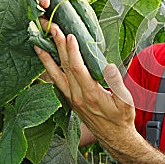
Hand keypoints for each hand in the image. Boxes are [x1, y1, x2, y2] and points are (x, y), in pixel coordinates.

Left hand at [34, 0, 135, 148]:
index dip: (72, 51)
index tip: (69, 35)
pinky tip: (46, 60)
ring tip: (38, 41)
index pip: (78, 68)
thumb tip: (108, 65)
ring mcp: (71, 98)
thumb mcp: (126, 101)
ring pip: (56, 74)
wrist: (114, 136)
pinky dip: (49, 69)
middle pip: (64, 67)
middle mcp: (77, 96)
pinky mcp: (70, 100)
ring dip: (48, 56)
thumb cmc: (122, 117)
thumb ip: (116, 83)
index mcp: (91, 94)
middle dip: (58, 45)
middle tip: (51, 28)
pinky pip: (57, 81)